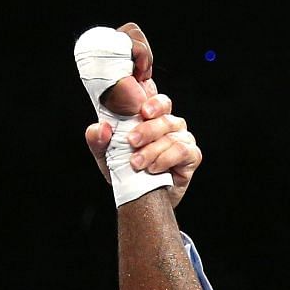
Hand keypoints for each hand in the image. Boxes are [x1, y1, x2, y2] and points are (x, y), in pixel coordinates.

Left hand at [81, 26, 202, 206]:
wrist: (141, 201)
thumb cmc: (126, 172)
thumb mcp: (106, 156)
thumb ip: (98, 140)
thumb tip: (100, 127)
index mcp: (148, 114)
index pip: (151, 91)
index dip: (147, 88)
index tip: (137, 98)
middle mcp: (167, 121)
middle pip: (164, 109)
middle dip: (147, 126)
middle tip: (131, 141)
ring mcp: (181, 136)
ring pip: (171, 132)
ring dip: (153, 148)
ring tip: (137, 163)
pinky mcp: (191, 155)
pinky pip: (182, 150)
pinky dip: (166, 158)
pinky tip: (153, 168)